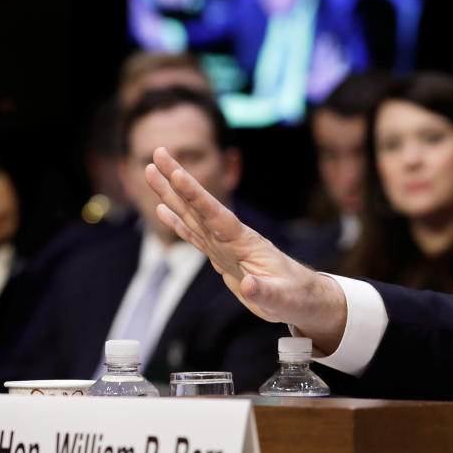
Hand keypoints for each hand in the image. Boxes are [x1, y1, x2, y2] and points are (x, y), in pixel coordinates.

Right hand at [145, 147, 348, 352]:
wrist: (302, 299)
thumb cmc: (296, 296)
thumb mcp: (283, 299)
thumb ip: (264, 292)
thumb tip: (248, 285)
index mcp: (245, 242)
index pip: (216, 214)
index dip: (196, 195)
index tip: (177, 173)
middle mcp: (231, 238)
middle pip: (198, 205)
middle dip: (176, 180)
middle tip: (157, 153)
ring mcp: (225, 246)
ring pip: (192, 215)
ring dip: (170, 194)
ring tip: (150, 172)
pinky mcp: (221, 257)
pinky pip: (194, 236)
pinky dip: (177, 223)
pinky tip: (162, 210)